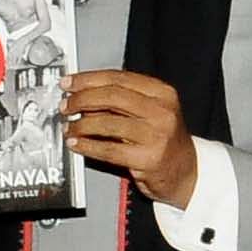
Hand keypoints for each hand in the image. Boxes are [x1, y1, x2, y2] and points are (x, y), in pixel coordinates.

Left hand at [64, 69, 199, 205]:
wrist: (186, 172)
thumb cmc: (163, 140)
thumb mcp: (150, 112)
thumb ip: (122, 101)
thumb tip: (82, 95)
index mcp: (162, 92)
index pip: (118, 78)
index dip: (88, 79)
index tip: (68, 83)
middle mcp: (162, 110)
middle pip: (112, 96)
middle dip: (82, 99)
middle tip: (65, 106)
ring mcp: (156, 134)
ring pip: (108, 122)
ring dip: (81, 125)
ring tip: (68, 128)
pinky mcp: (148, 158)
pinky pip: (108, 149)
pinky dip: (87, 145)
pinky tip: (76, 144)